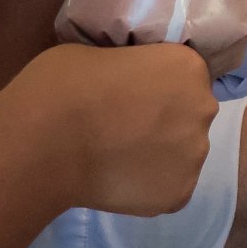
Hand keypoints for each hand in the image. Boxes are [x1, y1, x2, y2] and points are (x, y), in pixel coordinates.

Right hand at [0, 43, 216, 216]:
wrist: (44, 143)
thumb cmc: (64, 85)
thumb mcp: (100, 52)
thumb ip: (129, 67)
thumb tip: (126, 83)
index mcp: (187, 66)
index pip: (185, 75)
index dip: (158, 85)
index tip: (130, 93)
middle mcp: (202, 109)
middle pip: (190, 114)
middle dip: (164, 119)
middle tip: (123, 126)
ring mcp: (193, 156)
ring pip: (182, 153)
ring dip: (157, 154)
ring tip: (115, 158)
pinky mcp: (178, 195)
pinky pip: (168, 186)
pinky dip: (147, 185)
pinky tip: (116, 179)